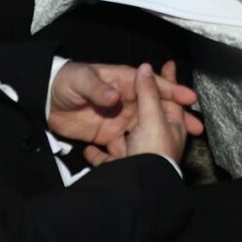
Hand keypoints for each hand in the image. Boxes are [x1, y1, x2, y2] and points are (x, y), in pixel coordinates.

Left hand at [50, 60, 199, 163]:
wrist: (45, 100)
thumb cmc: (66, 81)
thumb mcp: (81, 80)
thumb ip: (97, 89)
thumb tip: (115, 98)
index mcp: (123, 81)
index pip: (152, 85)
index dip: (171, 91)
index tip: (189, 99)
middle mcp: (126, 100)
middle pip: (157, 109)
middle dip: (178, 117)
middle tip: (196, 128)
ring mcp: (119, 119)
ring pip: (148, 128)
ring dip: (164, 136)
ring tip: (181, 147)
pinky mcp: (109, 135)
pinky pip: (128, 144)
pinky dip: (138, 151)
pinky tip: (149, 161)